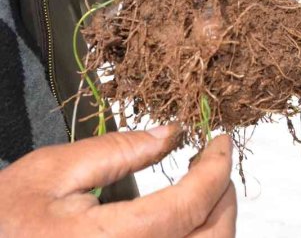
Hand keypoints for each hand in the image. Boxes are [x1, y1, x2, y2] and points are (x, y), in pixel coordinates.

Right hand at [0, 126, 235, 237]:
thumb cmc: (4, 220)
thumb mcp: (51, 171)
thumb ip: (118, 150)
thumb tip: (172, 133)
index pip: (188, 206)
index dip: (215, 169)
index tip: (220, 142)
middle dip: (223, 195)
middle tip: (214, 164)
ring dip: (216, 223)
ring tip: (202, 190)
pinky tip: (184, 221)